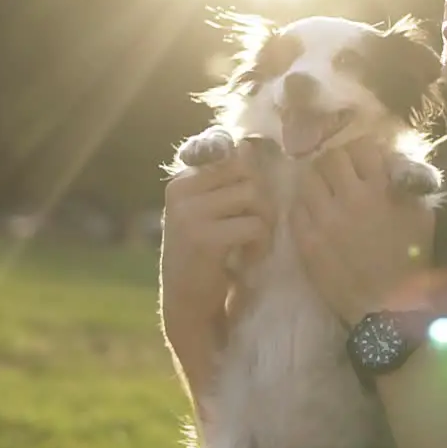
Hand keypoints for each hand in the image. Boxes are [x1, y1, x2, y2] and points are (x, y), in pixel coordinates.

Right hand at [160, 141, 274, 350]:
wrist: (185, 303)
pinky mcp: (204, 238)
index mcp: (182, 179)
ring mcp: (189, 213)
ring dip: (265, 220)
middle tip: (258, 223)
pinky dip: (261, 243)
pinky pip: (254, 225)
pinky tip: (250, 256)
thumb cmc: (204, 254)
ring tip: (255, 240)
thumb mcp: (207, 211)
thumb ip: (224, 182)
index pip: (231, 154)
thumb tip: (252, 144)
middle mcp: (181, 190)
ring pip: (253, 195)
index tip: (254, 201)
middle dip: (262, 197)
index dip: (253, 174)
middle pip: (246, 171)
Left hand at [292, 137, 434, 325]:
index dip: (362, 152)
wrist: (390, 309)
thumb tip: (393, 166)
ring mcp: (323, 220)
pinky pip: (295, 210)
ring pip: (307, 181)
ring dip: (317, 182)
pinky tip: (315, 215)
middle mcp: (348, 199)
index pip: (361, 148)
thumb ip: (407, 186)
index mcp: (379, 190)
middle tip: (340, 174)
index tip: (363, 161)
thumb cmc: (412, 262)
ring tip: (324, 193)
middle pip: (329, 160)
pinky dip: (304, 207)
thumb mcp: (422, 216)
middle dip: (336, 163)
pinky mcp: (307, 242)